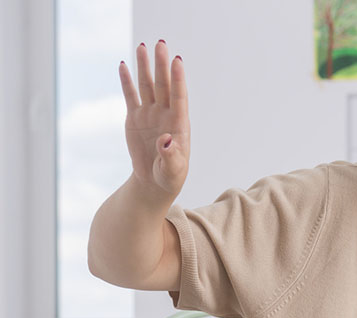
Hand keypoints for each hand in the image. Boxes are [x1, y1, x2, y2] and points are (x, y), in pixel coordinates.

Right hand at [119, 40, 189, 201]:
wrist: (154, 181)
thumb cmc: (169, 177)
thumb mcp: (172, 170)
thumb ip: (171, 156)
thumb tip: (167, 140)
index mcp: (179, 125)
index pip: (180, 97)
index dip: (178, 79)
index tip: (178, 61)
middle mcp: (166, 114)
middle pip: (164, 85)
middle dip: (162, 65)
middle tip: (160, 44)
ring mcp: (150, 114)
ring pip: (147, 86)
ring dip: (145, 67)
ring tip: (142, 46)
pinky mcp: (135, 117)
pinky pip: (131, 96)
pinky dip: (126, 81)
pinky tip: (123, 65)